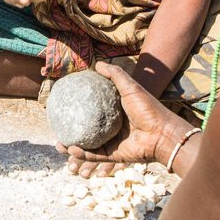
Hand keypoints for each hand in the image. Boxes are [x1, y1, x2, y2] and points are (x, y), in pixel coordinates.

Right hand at [59, 61, 185, 177]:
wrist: (163, 133)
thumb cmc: (149, 108)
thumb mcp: (131, 87)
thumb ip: (116, 75)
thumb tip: (97, 64)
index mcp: (115, 112)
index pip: (93, 110)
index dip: (78, 110)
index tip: (63, 107)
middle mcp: (112, 128)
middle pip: (87, 130)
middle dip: (71, 132)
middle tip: (57, 129)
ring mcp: (113, 142)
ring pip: (88, 146)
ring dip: (73, 147)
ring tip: (59, 144)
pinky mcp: (115, 155)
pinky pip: (96, 155)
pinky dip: (83, 154)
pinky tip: (72, 149)